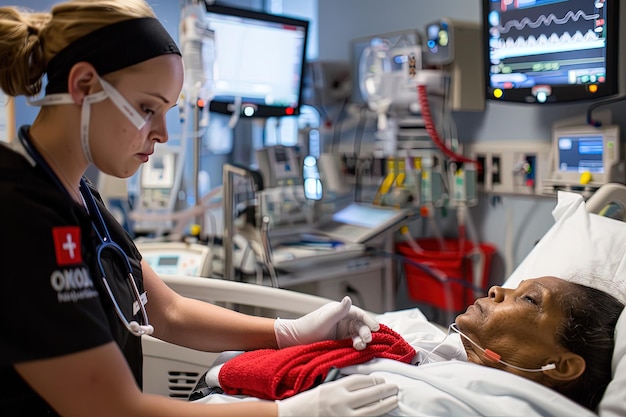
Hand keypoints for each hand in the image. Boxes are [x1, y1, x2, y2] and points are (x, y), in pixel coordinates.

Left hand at [274, 296, 379, 349]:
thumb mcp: (324, 319)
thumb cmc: (308, 327)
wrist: (295, 341)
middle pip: (361, 326)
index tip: (376, 327)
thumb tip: (348, 299)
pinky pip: (352, 343)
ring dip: (361, 340)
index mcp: (341, 311)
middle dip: (366, 332)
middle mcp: (344, 320)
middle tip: (367, 339)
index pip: (359, 314)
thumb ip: (338, 311)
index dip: (369, 320)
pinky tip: (357, 350)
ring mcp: (343, 332)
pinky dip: (356, 346)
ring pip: (358, 335)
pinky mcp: (340, 342)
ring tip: (359, 346)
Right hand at [277, 374, 398, 416]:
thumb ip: (343, 386)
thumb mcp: (325, 388)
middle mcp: (341, 402)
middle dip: (385, 390)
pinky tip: (382, 413)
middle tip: (395, 388)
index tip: (382, 380)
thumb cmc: (308, 402)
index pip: (361, 381)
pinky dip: (376, 416)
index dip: (374, 380)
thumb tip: (366, 385)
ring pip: (372, 409)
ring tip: (394, 399)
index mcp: (335, 388)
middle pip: (370, 394)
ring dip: (386, 404)